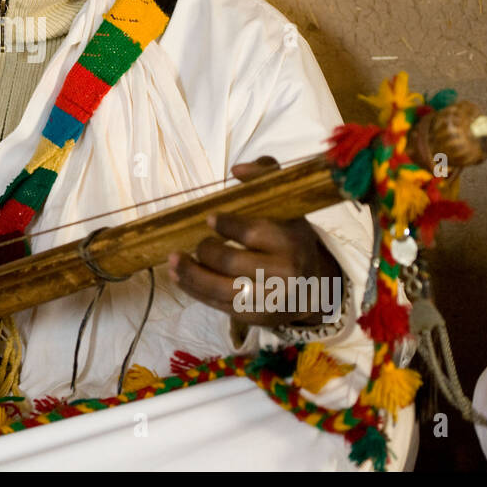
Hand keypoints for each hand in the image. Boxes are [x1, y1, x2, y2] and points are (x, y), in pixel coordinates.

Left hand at [167, 156, 341, 326]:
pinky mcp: (257, 317)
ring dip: (191, 274)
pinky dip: (196, 292)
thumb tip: (236, 169)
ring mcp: (270, 299)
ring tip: (173, 261)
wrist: (313, 287)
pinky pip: (220, 305)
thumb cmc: (290, 238)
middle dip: (206, 251)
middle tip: (197, 244)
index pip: (252, 232)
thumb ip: (265, 176)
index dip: (226, 224)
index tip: (209, 218)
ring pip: (221, 289)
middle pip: (231, 262)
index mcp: (290, 241)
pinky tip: (179, 278)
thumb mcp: (287, 205)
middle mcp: (283, 273)